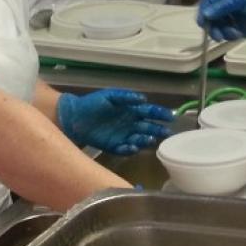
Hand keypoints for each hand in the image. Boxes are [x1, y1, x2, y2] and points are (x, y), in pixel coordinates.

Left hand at [56, 88, 173, 155]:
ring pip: (140, 139)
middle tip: (166, 132)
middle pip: (148, 127)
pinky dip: (130, 148)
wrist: (74, 117)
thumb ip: (126, 97)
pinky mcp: (114, 146)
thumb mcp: (109, 96)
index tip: (171, 116)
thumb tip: (143, 98)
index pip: (150, 112)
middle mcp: (130, 124)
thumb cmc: (92, 103)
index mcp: (131, 110)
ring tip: (150, 139)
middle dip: (158, 129)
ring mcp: (123, 135)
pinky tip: (132, 146)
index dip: (160, 114)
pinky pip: (125, 149)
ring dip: (146, 140)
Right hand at [196, 0, 245, 40]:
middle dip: (213, 27)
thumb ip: (223, 6)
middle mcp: (222, 7)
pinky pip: (224, 35)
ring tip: (235, 32)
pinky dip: (229, 36)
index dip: (203, 14)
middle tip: (220, 35)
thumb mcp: (240, 0)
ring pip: (215, 28)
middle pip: (208, 19)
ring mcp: (228, 19)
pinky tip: (238, 34)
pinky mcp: (234, 29)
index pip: (205, 4)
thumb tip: (206, 14)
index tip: (205, 23)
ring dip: (222, 33)